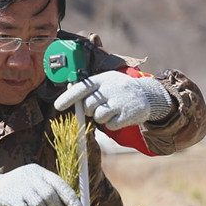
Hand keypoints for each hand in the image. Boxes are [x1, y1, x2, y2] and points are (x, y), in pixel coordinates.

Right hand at [0, 164, 80, 205]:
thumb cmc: (22, 189)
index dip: (69, 196)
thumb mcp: (36, 183)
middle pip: (49, 194)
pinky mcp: (9, 197)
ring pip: (38, 204)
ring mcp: (18, 186)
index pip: (58, 182)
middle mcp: (30, 176)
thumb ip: (50, 191)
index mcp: (39, 171)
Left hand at [53, 71, 171, 129]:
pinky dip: (113, 124)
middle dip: (90, 110)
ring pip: (99, 117)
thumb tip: (68, 91)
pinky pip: (111, 125)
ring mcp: (119, 101)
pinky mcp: (127, 114)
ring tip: (111, 110)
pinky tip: (120, 116)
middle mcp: (110, 88)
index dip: (68, 98)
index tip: (57, 106)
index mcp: (102, 79)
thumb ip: (89, 87)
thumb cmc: (119, 89)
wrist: (147, 94)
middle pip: (88, 106)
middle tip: (99, 107)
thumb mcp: (106, 81)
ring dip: (102, 117)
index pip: (81, 88)